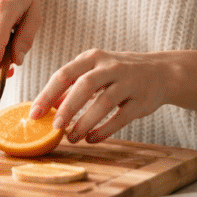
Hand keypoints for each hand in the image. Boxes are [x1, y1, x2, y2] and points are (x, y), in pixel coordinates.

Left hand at [29, 49, 174, 143]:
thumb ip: (72, 86)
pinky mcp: (142, 100)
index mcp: (93, 57)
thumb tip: (48, 105)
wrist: (161, 72)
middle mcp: (111, 66)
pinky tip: (91, 139)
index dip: (48, 94)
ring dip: (85, 122)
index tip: (35, 113)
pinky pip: (121, 117)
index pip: (65, 73)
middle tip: (55, 127)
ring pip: (104, 102)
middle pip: (85, 85)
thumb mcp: (95, 70)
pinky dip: (104, 130)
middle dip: (67, 108)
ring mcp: (128, 82)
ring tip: (72, 138)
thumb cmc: (119, 73)